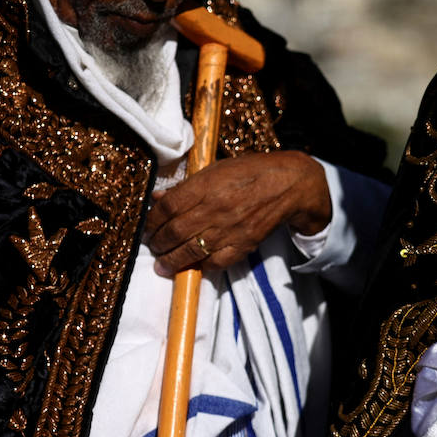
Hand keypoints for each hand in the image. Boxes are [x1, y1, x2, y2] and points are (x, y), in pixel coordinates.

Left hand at [145, 151, 331, 274]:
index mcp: (206, 186)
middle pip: (174, 232)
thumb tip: (158, 199)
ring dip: (171, 261)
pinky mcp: (243, 245)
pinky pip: (216, 262)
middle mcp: (214, 209)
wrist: (289, 186)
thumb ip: (186, 186)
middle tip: (153, 246)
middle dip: (157, 243)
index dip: (151, 220)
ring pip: (190, 251)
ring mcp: (229, 230)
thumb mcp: (215, 170)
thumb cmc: (250, 172)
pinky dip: (201, 266)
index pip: (167, 208)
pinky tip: (192, 265)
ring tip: (163, 264)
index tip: (147, 226)